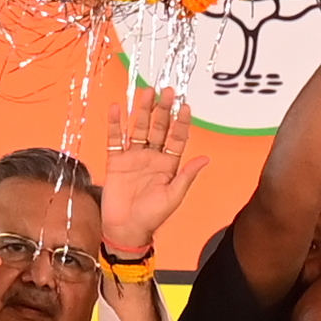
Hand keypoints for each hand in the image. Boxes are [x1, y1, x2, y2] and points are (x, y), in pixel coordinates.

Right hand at [102, 84, 210, 253]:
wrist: (126, 229)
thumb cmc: (152, 216)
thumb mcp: (174, 196)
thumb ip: (187, 175)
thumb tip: (205, 158)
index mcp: (169, 164)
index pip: (177, 138)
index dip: (181, 123)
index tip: (185, 106)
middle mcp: (152, 157)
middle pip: (158, 128)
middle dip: (163, 110)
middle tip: (167, 91)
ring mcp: (133, 157)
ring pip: (138, 128)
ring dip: (142, 111)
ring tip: (146, 92)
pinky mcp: (116, 161)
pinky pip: (115, 139)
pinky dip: (115, 124)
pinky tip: (118, 108)